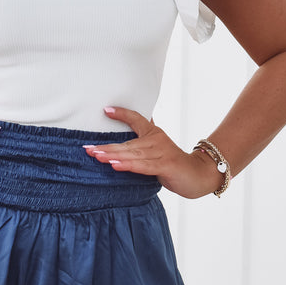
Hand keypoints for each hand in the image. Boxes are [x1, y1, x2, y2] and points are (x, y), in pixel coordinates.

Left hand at [84, 106, 222, 199]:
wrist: (199, 175)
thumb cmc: (173, 163)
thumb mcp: (157, 150)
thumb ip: (143, 143)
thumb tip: (126, 139)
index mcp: (154, 134)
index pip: (137, 119)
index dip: (122, 114)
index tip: (105, 110)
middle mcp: (156, 141)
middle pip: (126, 143)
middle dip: (105, 147)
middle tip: (87, 148)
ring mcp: (161, 153)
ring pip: (132, 155)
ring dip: (112, 155)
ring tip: (96, 155)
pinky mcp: (165, 166)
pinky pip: (143, 166)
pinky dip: (128, 165)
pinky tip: (114, 165)